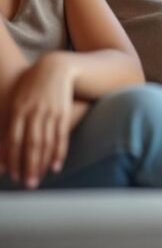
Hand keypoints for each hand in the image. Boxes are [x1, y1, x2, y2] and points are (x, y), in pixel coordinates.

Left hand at [1, 55, 75, 187]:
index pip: (13, 140)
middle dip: (28, 166)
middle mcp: (34, 113)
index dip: (12, 159)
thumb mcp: (17, 99)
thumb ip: (10, 119)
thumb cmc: (32, 85)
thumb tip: (2, 145)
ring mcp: (50, 113)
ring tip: (39, 178)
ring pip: (46, 143)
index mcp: (18, 110)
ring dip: (42, 163)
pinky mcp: (64, 113)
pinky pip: (61, 136)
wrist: (55, 68)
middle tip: (27, 184)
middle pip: (30, 145)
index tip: (11, 175)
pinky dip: (59, 153)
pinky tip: (56, 166)